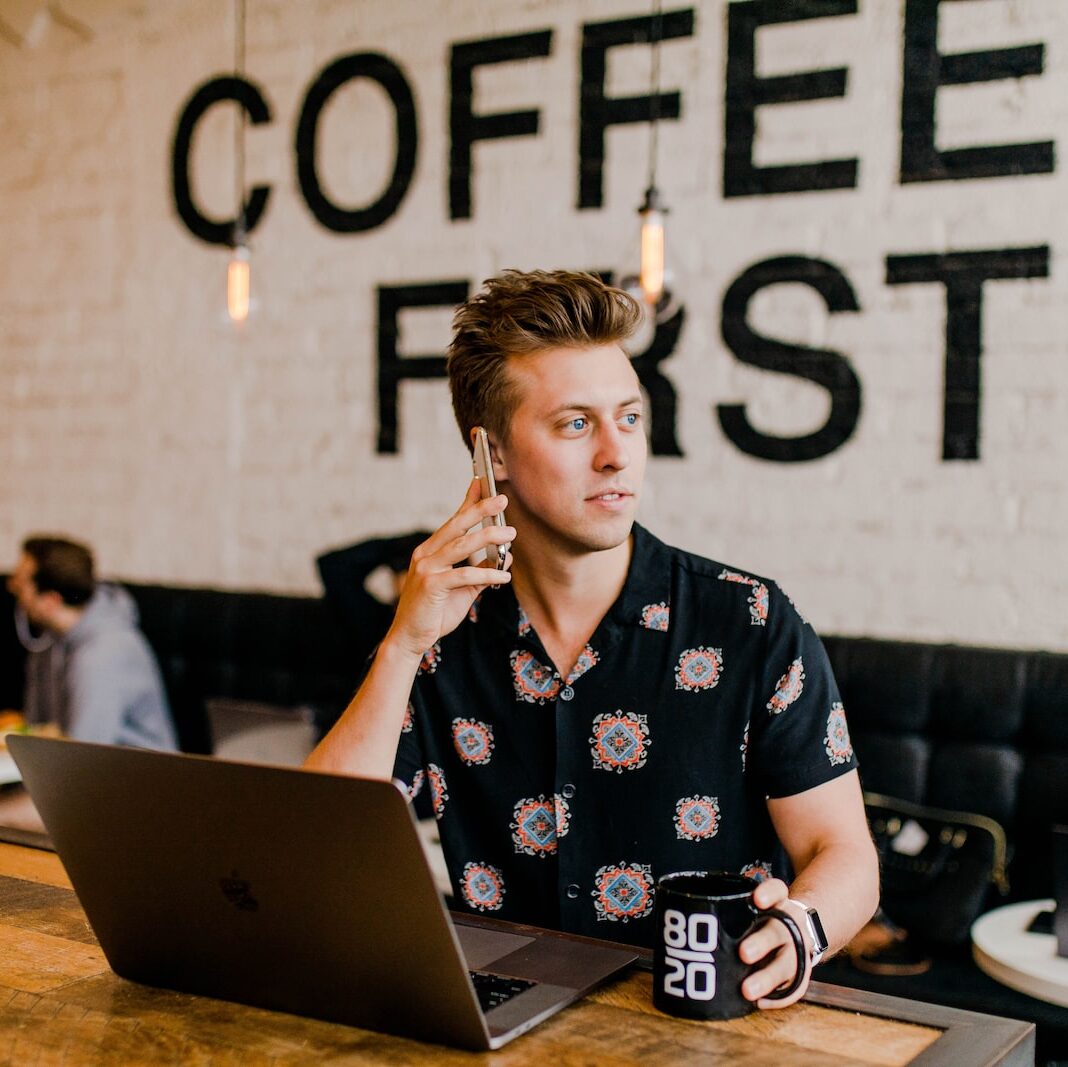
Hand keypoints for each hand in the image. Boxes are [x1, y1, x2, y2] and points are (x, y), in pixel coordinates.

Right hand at [385, 479, 514, 659]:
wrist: (410, 638)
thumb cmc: (434, 613)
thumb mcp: (462, 590)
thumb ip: (481, 573)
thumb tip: (505, 558)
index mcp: (430, 551)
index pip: (453, 521)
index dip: (468, 501)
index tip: (482, 482)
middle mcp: (425, 554)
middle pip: (457, 526)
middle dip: (480, 510)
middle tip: (502, 499)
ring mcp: (426, 568)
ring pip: (462, 546)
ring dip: (488, 537)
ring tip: (511, 535)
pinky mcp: (431, 585)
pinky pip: (464, 575)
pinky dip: (487, 575)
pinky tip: (504, 577)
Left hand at [738, 878, 811, 1009]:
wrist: (799, 931)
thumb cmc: (762, 919)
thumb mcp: (754, 906)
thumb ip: (730, 908)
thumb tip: (684, 914)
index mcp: (779, 903)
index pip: (778, 891)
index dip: (769, 893)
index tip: (757, 899)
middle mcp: (790, 925)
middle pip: (779, 932)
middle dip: (762, 943)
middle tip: (743, 953)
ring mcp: (798, 949)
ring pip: (788, 963)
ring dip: (768, 977)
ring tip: (747, 990)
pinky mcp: (801, 972)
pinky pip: (796, 987)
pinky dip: (780, 997)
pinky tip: (760, 1002)